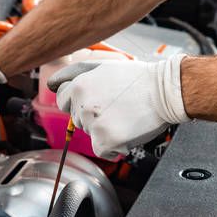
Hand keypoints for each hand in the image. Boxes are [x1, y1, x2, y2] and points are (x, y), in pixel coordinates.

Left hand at [48, 55, 188, 158]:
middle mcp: (82, 105)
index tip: (97, 99)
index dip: (79, 100)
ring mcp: (93, 124)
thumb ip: (73, 73)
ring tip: (124, 116)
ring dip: (104, 130)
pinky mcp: (106, 141)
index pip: (62, 100)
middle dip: (92, 116)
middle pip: (77, 119)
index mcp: (79, 86)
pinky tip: (127, 130)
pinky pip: (102, 149)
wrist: (164, 92)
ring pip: (89, 134)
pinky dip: (114, 145)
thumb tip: (51, 84)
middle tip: (116, 106)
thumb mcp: (103, 66)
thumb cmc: (137, 79)